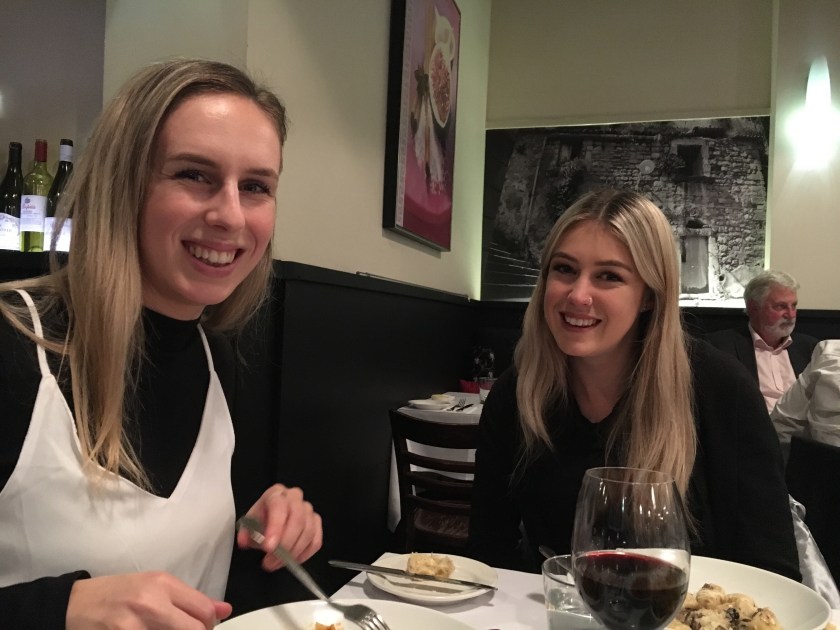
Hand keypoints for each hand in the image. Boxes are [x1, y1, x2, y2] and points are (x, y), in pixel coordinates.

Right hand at [66, 571, 231, 628]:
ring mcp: (135, 625)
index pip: (204, 610)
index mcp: (163, 583)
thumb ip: (189, 599)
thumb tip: (225, 610)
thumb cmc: (117, 593)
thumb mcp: (155, 587)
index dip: (210, 624)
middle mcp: (151, 602)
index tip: (204, 627)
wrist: (74, 604)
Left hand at [237, 484, 322, 570]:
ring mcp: (308, 510)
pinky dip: (305, 554)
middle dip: (285, 545)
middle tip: (270, 562)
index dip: (275, 527)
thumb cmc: (261, 518)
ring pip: (308, 532)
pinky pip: (316, 541)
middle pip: (297, 519)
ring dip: (293, 553)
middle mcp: (295, 498)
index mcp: (276, 493)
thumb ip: (246, 532)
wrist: (271, 515)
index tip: (268, 548)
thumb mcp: (249, 522)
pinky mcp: (316, 523)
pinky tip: (292, 561)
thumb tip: (244, 542)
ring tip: (276, 564)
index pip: (279, 506)